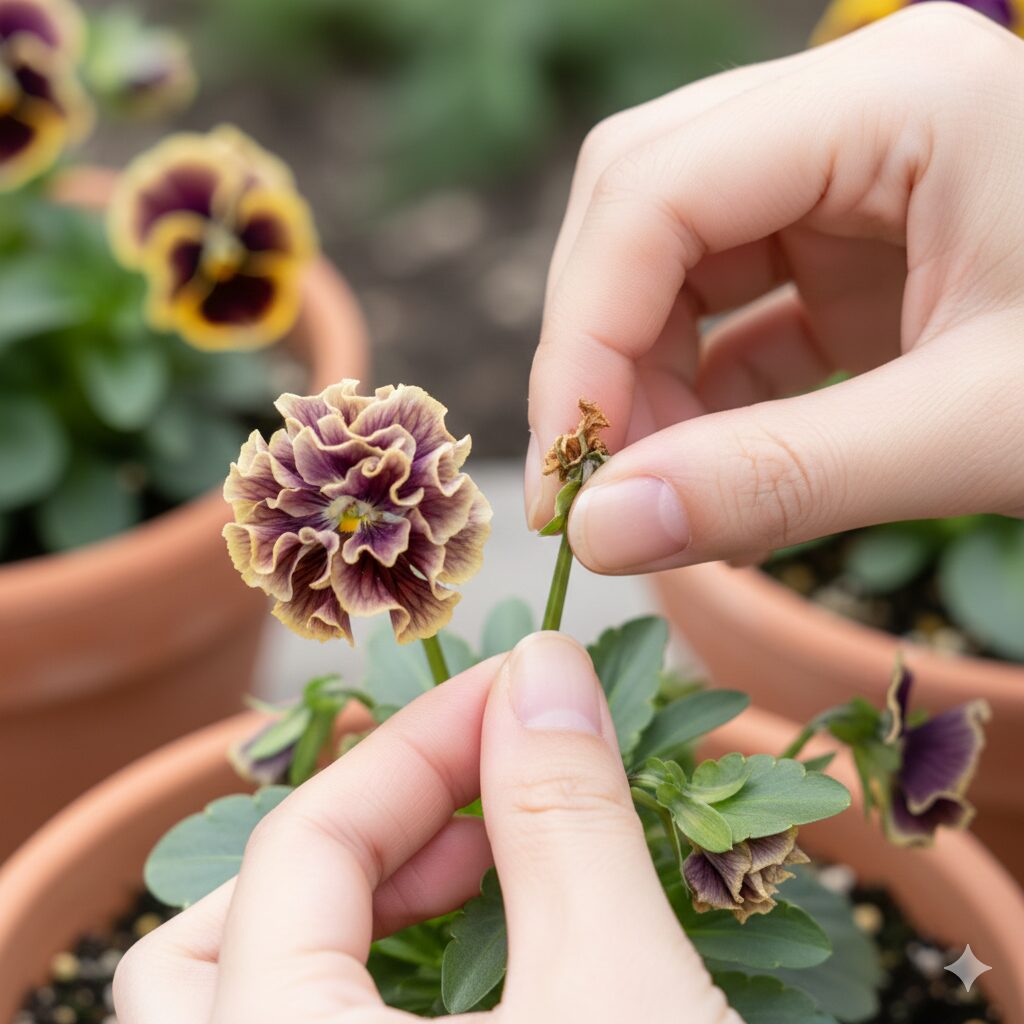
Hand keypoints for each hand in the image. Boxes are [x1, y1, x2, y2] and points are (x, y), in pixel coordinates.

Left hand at [113, 632, 738, 1022]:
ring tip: (483, 866)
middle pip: (205, 940)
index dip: (421, 746)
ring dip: (360, 907)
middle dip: (345, 832)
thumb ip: (566, 811)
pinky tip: (491, 963)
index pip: (301, 850)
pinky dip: (379, 984)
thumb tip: (547, 667)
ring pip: (248, 999)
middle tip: (467, 798)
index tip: (526, 691)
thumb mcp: (622, 988)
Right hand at [525, 3, 1023, 573]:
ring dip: (644, 375)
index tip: (572, 478)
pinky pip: (737, 306)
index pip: (654, 188)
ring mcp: (856, 181)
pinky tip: (708, 461)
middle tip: (604, 483)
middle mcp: (857, 115)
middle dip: (602, 347)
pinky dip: (701, 390)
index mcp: (898, 98)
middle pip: (644, 203)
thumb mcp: (983, 431)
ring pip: (676, 258)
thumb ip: (781, 482)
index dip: (583, 335)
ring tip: (660, 485)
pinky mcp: (862, 251)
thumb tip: (602, 539)